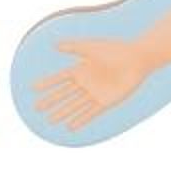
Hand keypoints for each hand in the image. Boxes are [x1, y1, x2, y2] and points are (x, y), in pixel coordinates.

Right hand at [32, 38, 150, 131]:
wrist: (137, 59)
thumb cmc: (115, 50)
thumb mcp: (91, 47)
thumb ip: (73, 47)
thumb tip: (55, 45)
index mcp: (82, 68)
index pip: (60, 78)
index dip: (47, 83)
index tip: (33, 88)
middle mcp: (87, 82)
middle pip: (65, 94)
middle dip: (51, 101)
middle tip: (37, 108)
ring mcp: (96, 93)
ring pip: (75, 105)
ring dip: (64, 113)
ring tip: (51, 120)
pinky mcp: (106, 102)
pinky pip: (91, 113)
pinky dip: (81, 120)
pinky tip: (71, 126)